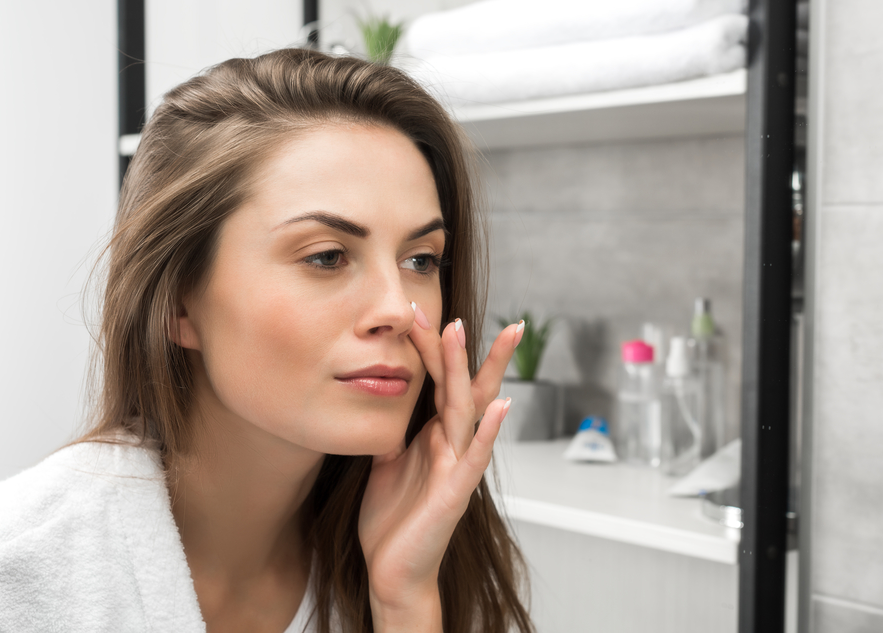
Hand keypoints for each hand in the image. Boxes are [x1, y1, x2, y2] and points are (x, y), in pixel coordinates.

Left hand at [357, 306, 522, 630]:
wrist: (394, 569)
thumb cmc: (392, 517)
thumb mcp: (384, 461)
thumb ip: (390, 428)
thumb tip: (379, 394)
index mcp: (432, 433)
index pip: (436, 381)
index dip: (430, 348)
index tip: (422, 312)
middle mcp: (449, 442)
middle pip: (457, 385)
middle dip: (459, 349)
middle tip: (459, 312)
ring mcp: (456, 464)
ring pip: (465, 409)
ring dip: (470, 371)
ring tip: (472, 336)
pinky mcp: (457, 491)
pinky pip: (475, 456)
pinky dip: (490, 430)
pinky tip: (503, 406)